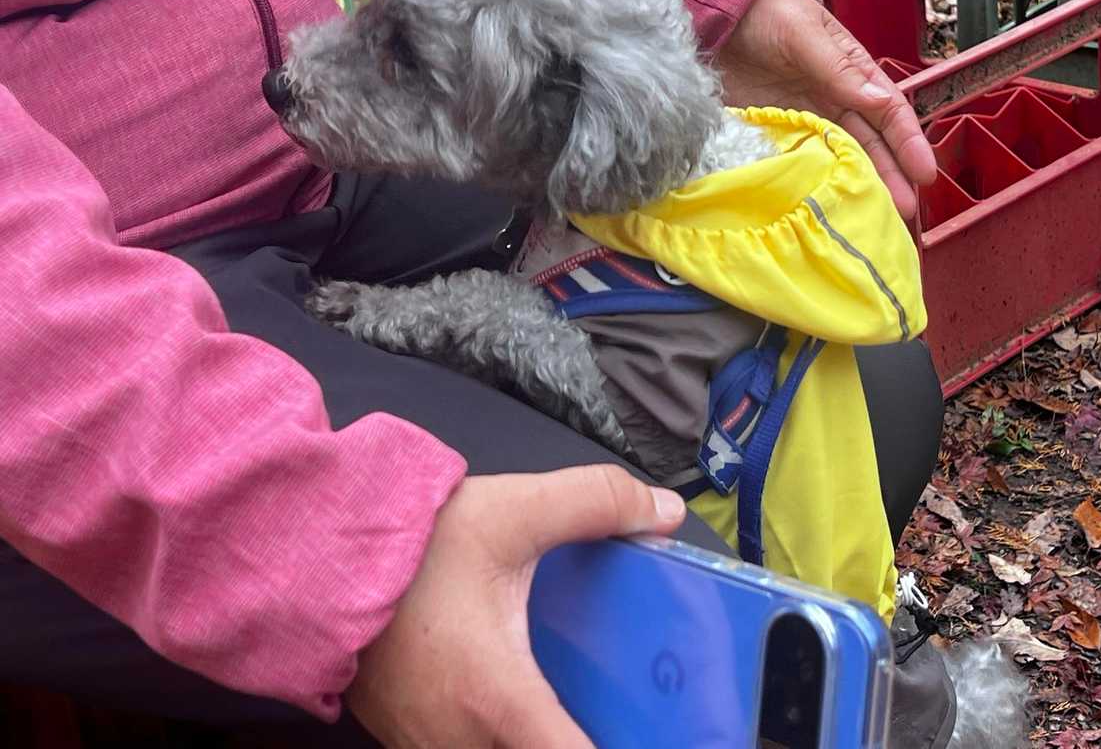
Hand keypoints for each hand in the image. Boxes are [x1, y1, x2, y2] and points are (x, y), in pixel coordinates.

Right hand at [347, 467, 686, 747]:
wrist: (312, 548)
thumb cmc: (411, 543)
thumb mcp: (515, 510)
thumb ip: (596, 504)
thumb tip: (661, 511)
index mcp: (499, 699)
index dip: (624, 747)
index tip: (659, 732)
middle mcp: (461, 741)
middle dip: (577, 736)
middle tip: (621, 706)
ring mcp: (426, 745)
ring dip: (536, 733)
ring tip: (575, 702)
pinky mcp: (403, 735)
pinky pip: (465, 748)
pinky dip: (499, 733)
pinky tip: (519, 699)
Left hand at [714, 0, 936, 218]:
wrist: (715, 17)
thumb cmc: (767, 12)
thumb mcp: (804, 34)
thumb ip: (839, 69)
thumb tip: (879, 101)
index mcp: (853, 72)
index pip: (889, 112)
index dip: (909, 143)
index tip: (924, 173)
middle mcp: (835, 100)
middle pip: (870, 143)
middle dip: (891, 175)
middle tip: (905, 211)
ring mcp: (806, 119)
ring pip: (840, 158)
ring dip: (857, 185)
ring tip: (872, 216)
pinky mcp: (776, 132)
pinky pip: (801, 161)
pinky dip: (814, 182)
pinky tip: (824, 204)